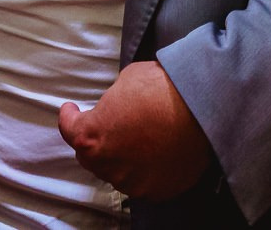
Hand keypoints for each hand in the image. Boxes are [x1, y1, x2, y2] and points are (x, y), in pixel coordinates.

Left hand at [58, 61, 210, 201]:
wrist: (201, 106)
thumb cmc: (161, 87)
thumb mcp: (126, 80)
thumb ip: (113, 99)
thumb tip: (118, 105)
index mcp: (92, 137)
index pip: (69, 130)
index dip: (69, 118)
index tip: (72, 111)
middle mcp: (108, 165)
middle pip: (92, 156)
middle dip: (96, 140)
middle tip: (110, 125)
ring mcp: (133, 182)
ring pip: (118, 171)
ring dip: (122, 157)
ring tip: (139, 139)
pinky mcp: (157, 190)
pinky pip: (144, 181)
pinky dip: (145, 169)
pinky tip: (156, 152)